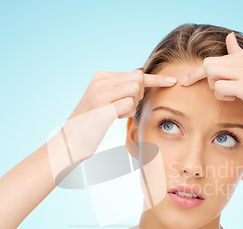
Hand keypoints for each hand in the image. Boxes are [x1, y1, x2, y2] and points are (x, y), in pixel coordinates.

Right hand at [62, 69, 177, 160]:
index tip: (172, 82)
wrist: (70, 142)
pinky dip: (126, 113)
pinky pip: (129, 104)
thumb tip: (140, 73)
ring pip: (135, 89)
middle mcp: (100, 81)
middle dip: (140, 96)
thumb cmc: (90, 125)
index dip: (155, 79)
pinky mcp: (103, 107)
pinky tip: (113, 118)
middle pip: (138, 80)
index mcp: (101, 77)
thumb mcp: (104, 102)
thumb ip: (120, 89)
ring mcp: (101, 93)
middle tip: (125, 109)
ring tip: (117, 113)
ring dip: (133, 104)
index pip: (135, 73)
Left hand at [179, 32, 242, 134]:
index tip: (185, 82)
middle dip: (205, 80)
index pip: (214, 59)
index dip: (198, 72)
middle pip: (209, 64)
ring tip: (231, 96)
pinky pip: (219, 88)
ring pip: (211, 73)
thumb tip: (229, 37)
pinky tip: (234, 99)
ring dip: (215, 88)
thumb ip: (239, 56)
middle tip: (221, 92)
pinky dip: (221, 96)